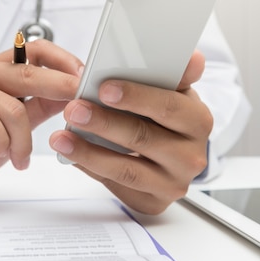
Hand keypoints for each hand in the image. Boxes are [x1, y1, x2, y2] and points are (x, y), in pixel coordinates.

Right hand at [0, 39, 82, 195]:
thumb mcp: (11, 127)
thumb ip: (36, 108)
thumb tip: (72, 95)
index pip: (32, 50)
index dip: (62, 60)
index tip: (84, 78)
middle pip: (26, 71)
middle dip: (59, 89)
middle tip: (80, 107)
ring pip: (10, 105)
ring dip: (23, 139)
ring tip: (20, 157)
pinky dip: (1, 141)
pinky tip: (0, 152)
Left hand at [49, 51, 211, 214]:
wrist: (173, 157)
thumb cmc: (167, 118)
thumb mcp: (174, 93)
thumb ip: (176, 75)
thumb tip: (192, 58)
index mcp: (198, 121)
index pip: (168, 106)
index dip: (136, 97)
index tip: (104, 88)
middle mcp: (191, 156)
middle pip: (143, 138)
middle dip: (104, 122)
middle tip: (74, 110)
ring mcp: (173, 183)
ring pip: (127, 169)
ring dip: (89, 152)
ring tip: (61, 138)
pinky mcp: (154, 202)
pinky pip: (117, 185)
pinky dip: (91, 169)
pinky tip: (71, 155)